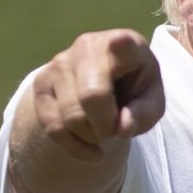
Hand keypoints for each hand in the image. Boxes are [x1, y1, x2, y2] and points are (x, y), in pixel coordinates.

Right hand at [32, 29, 164, 161]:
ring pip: (70, 117)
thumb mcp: (151, 101)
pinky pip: (53, 128)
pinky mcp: (40, 83)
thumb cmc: (135, 89)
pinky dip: (75, 148)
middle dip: (107, 126)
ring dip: (92, 137)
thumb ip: (145, 113)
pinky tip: (92, 151)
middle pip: (92, 97)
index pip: (123, 44)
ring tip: (103, 128)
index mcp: (126, 44)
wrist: (106, 83)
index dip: (121, 45)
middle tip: (116, 127)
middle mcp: (88, 47)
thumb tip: (122, 128)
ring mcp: (60, 63)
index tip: (119, 41)